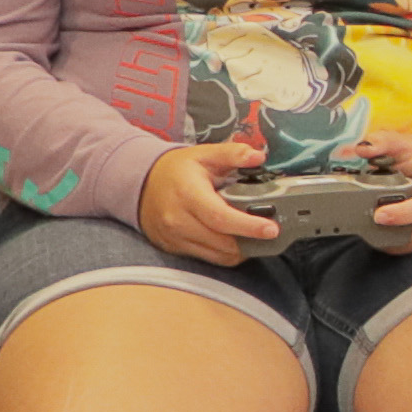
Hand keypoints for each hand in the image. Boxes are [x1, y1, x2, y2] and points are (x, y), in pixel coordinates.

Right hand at [137, 144, 288, 267]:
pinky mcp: (174, 248)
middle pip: (223, 242)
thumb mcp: (203, 154)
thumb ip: (232, 153)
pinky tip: (234, 239)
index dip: (249, 226)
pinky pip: (207, 258)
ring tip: (253, 234)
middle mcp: (178, 220)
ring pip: (218, 255)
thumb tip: (258, 156)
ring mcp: (175, 237)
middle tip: (269, 230)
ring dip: (240, 249)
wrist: (140, 183)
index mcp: (188, 194)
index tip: (271, 228)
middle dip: (250, 239)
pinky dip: (225, 252)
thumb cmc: (175, 169)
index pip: (221, 218)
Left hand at [361, 133, 411, 248]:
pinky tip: (382, 229)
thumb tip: (362, 149)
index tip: (379, 215)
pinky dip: (394, 242)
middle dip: (387, 225)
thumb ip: (381, 142)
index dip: (402, 214)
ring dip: (388, 236)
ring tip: (371, 221)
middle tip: (364, 215)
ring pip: (411, 242)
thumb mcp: (405, 144)